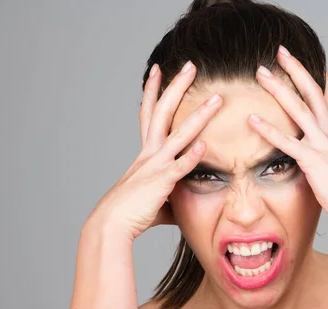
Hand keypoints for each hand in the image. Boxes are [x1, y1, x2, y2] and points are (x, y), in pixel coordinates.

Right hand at [87, 62, 222, 239]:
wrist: (111, 224)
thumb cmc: (132, 212)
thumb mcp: (154, 197)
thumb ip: (171, 194)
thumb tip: (182, 203)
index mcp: (146, 153)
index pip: (149, 114)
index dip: (154, 91)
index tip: (158, 70)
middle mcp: (149, 153)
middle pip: (163, 111)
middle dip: (177, 86)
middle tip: (190, 65)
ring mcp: (156, 165)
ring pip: (179, 134)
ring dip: (199, 116)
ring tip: (216, 99)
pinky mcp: (161, 183)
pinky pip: (179, 167)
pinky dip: (191, 156)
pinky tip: (204, 145)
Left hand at [248, 46, 327, 227]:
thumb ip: (327, 164)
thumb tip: (321, 167)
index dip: (321, 80)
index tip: (314, 62)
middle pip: (313, 93)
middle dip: (297, 70)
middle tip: (281, 51)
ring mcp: (322, 146)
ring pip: (299, 108)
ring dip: (279, 88)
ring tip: (261, 73)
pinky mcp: (312, 161)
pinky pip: (287, 142)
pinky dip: (268, 129)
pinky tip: (252, 119)